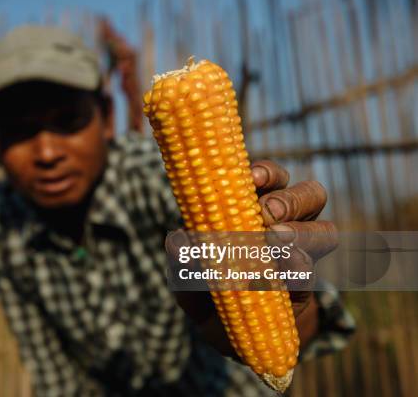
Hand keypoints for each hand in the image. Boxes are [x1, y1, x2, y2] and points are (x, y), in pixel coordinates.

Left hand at [167, 160, 337, 356]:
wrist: (226, 330)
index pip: (272, 177)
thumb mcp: (185, 270)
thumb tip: (177, 241)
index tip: (252, 177)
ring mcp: (301, 254)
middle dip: (290, 200)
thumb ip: (181, 255)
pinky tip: (285, 269)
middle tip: (268, 213)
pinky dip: (298, 268)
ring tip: (276, 239)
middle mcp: (287, 223)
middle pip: (310, 195)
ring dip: (303, 233)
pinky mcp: (303, 286)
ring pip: (325, 231)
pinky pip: (311, 271)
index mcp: (256, 206)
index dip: (267, 172)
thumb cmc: (204, 285)